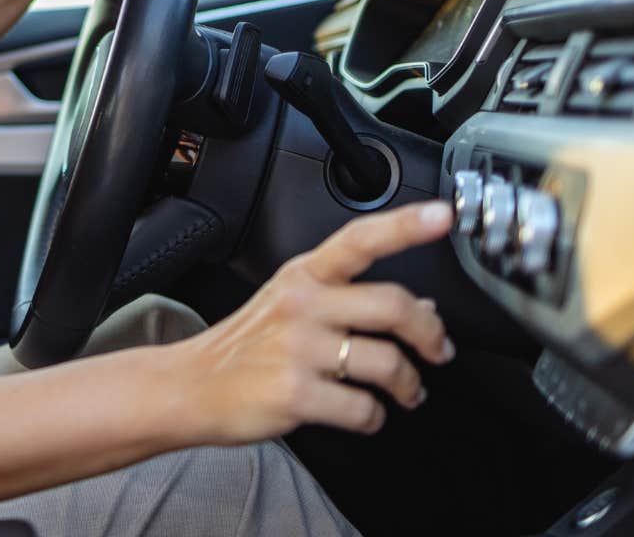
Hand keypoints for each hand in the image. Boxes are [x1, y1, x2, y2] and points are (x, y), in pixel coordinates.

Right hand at [166, 201, 456, 445]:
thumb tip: (422, 310)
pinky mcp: (295, 393)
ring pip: (387, 363)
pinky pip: (364, 409)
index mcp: (303, 276)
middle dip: (430, 334)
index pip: (360, 240)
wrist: (190, 386)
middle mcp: (302, 305)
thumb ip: (353, 302)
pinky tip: (364, 414)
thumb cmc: (246, 347)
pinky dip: (374, 418)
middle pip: (393, 305)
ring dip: (409, 386)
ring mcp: (297, 349)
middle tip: (439, 350)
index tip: (442, 215)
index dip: (405, 225)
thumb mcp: (293, 307)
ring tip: (407, 393)